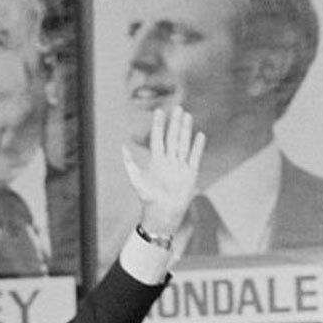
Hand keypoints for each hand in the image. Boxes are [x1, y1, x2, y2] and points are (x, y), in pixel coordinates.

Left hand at [122, 106, 203, 236]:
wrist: (162, 214)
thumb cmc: (148, 198)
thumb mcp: (136, 179)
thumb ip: (130, 163)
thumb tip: (122, 146)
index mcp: (156, 160)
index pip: (158, 138)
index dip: (158, 125)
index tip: (160, 111)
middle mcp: (169, 161)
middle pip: (172, 138)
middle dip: (174, 123)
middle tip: (177, 108)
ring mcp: (180, 166)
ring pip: (184, 144)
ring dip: (186, 130)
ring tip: (187, 116)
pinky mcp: (190, 174)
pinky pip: (194, 157)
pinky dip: (197, 147)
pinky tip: (200, 135)